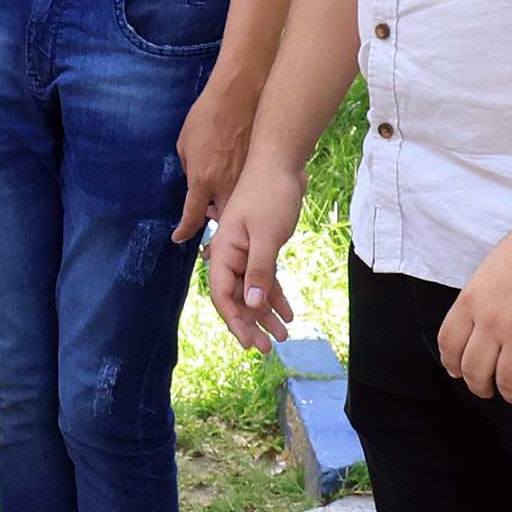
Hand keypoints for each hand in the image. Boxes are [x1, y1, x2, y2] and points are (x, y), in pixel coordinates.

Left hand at [171, 70, 254, 241]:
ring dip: (235, 221)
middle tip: (210, 242)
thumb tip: (195, 182)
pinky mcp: (260, 171)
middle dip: (217, 237)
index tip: (179, 237)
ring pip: (242, 212)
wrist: (239, 97)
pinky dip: (249, 201)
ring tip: (229, 224)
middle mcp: (226, 185)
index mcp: (202, 180)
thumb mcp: (185, 144)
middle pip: (224, 224)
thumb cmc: (207, 117)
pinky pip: (254, 194)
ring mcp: (246, 180)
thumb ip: (190, 169)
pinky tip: (247, 200)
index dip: (185, 230)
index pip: (193, 216)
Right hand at [203, 156, 305, 350]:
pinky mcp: (262, 246)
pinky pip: (265, 278)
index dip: (235, 322)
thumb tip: (251, 305)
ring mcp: (246, 251)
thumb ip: (258, 271)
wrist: (281, 163)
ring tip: (283, 336)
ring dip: (266, 314)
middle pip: (236, 297)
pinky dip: (276, 295)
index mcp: (223, 251)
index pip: (223, 295)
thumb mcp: (266, 235)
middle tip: (267, 348)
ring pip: (253, 290)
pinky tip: (288, 312)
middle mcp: (231, 254)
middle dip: (251, 324)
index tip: (250, 343)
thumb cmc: (270, 194)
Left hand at [436, 218, 511, 406]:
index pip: (449, 345)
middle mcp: (492, 322)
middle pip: (475, 370)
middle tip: (489, 389)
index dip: (453, 365)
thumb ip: (479, 301)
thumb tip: (476, 327)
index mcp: (472, 301)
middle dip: (480, 386)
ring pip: (509, 383)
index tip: (459, 372)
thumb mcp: (489, 271)